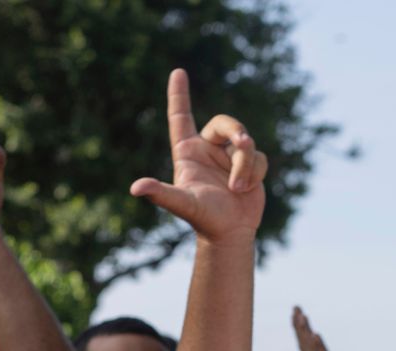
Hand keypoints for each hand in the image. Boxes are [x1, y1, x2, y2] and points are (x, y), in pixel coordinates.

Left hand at [130, 70, 267, 244]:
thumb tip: (136, 188)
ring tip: (238, 189)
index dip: (179, 95)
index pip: (181, 117)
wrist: (230, 234)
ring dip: (245, 165)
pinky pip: (259, 157)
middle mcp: (207, 149)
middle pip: (225, 123)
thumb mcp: (182, 203)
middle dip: (236, 131)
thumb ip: (161, 194)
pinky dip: (255, 173)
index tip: (178, 71)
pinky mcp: (249, 165)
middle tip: (243, 143)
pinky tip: (247, 190)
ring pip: (245, 143)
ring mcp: (228, 156)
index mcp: (188, 152)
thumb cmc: (203, 219)